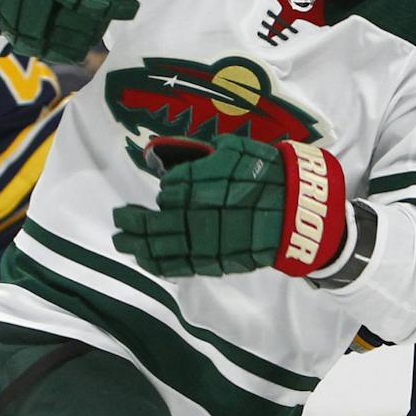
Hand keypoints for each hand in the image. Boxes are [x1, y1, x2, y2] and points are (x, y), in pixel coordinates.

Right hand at [0, 0, 139, 63]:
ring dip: (90, 31)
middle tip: (125, 10)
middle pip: (73, 7)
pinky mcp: (12, 29)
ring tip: (104, 22)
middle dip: (105, 12)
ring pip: (61, 32)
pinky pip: (45, 48)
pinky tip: (84, 40)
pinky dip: (69, 48)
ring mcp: (15, 6)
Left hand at [111, 134, 347, 278]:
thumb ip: (205, 155)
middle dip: (134, 221)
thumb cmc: (270, 174)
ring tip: (122, 241)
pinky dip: (160, 264)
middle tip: (117, 219)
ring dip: (139, 244)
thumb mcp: (237, 150)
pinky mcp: (214, 261)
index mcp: (198, 183)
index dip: (167, 192)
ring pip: (162, 244)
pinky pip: (181, 265)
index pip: (170, 190)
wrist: (297, 212)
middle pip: (156, 219)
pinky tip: (145, 261)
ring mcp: (203, 239)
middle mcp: (193, 212)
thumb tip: (179, 157)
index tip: (167, 193)